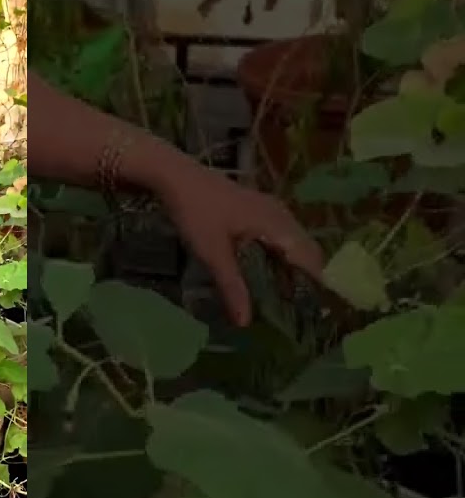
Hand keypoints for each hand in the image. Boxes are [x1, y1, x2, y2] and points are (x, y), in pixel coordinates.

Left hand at [156, 163, 324, 326]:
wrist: (176, 175)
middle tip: (304, 310)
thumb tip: (245, 322)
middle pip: (306, 249)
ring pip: (293, 241)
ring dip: (293, 266)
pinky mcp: (256, 208)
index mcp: (278, 224)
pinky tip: (267, 270)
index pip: (311, 258)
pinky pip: (280, 234)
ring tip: (289, 296)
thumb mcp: (212, 253)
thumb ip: (232, 286)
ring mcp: (269, 208)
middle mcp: (281, 215)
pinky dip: (280, 254)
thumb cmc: (196, 213)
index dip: (319, 283)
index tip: (322, 309)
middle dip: (307, 277)